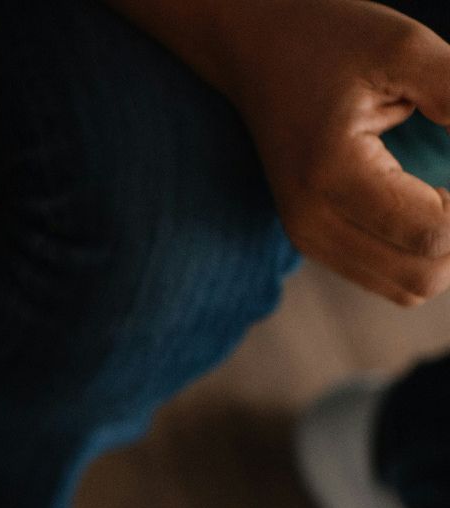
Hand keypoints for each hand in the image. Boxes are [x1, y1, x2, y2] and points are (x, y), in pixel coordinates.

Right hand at [224, 3, 449, 304]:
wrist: (255, 49)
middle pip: (422, 278)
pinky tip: (431, 204)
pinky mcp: (313, 241)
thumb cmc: (330, 40)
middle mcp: (311, 220)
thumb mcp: (406, 50)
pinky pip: (388, 277)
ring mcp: (307, 237)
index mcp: (330, 174)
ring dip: (446, 252)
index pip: (432, 233)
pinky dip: (422, 253)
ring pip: (407, 288)